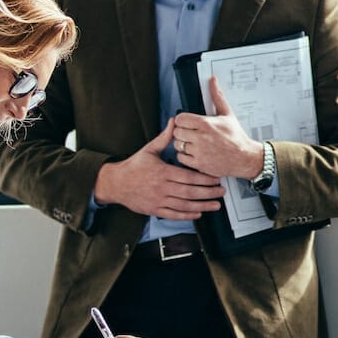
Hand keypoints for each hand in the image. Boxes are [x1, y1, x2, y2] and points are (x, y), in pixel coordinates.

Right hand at [93, 117, 223, 217]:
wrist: (116, 183)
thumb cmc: (133, 166)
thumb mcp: (149, 149)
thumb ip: (164, 137)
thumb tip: (174, 122)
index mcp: (162, 172)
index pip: (188, 176)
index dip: (204, 178)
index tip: (216, 178)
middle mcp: (162, 187)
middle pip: (190, 192)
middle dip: (208, 192)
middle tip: (221, 191)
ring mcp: (158, 200)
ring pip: (184, 205)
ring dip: (202, 206)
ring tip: (215, 205)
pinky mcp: (155, 210)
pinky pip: (174, 214)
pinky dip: (187, 215)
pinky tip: (198, 214)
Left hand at [171, 77, 266, 181]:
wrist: (245, 158)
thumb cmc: (236, 137)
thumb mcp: (227, 114)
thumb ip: (217, 96)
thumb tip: (213, 81)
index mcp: (206, 124)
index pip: (180, 119)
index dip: (182, 120)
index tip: (187, 122)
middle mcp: (201, 138)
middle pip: (176, 132)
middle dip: (182, 131)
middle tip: (190, 132)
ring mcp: (199, 152)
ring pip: (177, 145)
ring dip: (182, 144)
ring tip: (192, 143)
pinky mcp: (199, 164)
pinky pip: (181, 158)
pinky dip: (185, 156)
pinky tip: (194, 152)